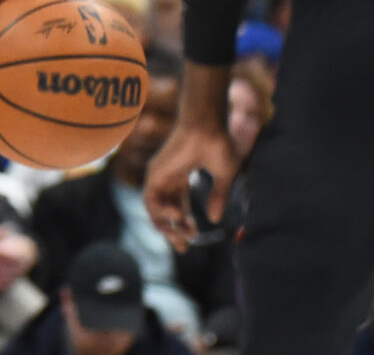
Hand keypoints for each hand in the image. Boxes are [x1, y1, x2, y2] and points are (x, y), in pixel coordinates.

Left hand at [144, 123, 240, 252]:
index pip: (176, 205)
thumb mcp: (223, 177)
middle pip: (163, 211)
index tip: (193, 238)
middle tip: (184, 247)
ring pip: (154, 209)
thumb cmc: (218, 144)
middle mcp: (166, 176)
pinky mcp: (154, 172)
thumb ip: (217, 197)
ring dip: (166, 227)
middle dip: (172, 231)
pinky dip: (161, 213)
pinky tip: (177, 218)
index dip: (183, 224)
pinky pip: (151, 200)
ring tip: (184, 237)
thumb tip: (215, 220)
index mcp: (180, 176)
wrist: (208, 126)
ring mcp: (158, 174)